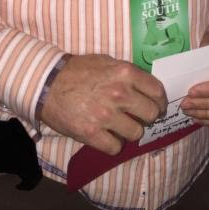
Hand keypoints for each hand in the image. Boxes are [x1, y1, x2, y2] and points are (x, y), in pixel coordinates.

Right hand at [40, 53, 166, 154]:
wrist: (48, 83)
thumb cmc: (79, 70)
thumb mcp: (107, 61)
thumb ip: (128, 74)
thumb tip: (145, 87)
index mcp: (126, 73)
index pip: (158, 92)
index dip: (160, 101)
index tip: (157, 106)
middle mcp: (120, 94)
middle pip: (151, 114)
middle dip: (146, 117)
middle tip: (137, 117)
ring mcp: (106, 115)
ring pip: (136, 133)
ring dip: (130, 131)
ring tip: (120, 126)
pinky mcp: (92, 134)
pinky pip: (116, 148)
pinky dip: (113, 144)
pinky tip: (106, 136)